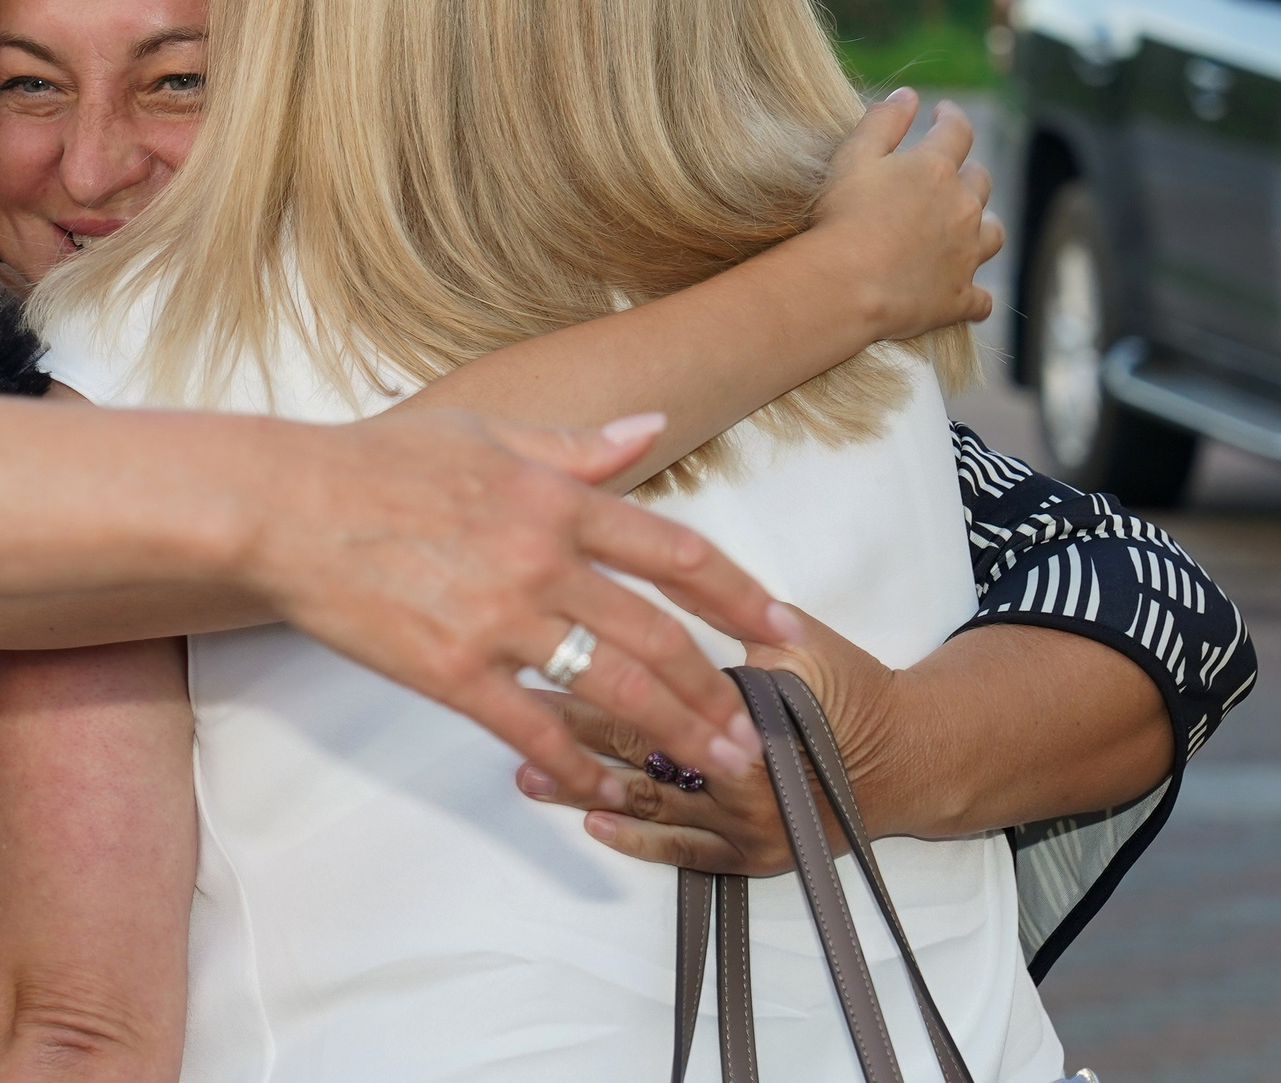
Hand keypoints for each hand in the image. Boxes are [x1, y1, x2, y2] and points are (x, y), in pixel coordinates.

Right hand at [256, 406, 798, 805]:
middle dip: (720, 688)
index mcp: (555, 499)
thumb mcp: (484, 436)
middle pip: (660, 634)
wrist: (284, 507)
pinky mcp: (453, 670)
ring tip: (718, 765)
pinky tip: (605, 785)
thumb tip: (646, 430)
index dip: (739, 594)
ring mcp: (500, 618)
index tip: (782, 628)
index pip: (675, 551)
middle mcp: (542, 559)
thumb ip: (574, 446)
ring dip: (678, 732)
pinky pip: (536, 726)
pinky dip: (579, 761)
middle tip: (758, 731)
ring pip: (616, 686)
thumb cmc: (373, 465)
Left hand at [510, 604, 904, 872]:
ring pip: (651, 800)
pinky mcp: (753, 856)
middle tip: (513, 714)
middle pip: (639, 746)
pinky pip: (686, 852)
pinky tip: (595, 824)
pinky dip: (639, 840)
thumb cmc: (846, 685)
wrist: (912, 756)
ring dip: (584, 787)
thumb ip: (722, 612)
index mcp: (747, 711)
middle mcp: (744, 775)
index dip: (590, 673)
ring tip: (526, 777)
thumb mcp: (790, 634)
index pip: (650, 692)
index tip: (539, 658)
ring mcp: (748, 824)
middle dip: (569, 730)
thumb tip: (646, 568)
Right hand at [807, 89, 1002, 340]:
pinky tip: (966, 294)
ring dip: (983, 226)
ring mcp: (966, 256)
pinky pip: (980, 298)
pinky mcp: (959, 298)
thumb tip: (908, 94)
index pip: (957, 131)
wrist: (845, 286)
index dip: (951, 118)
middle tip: (953, 172)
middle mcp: (963, 209)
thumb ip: (882, 121)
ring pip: (993, 234)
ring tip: (970, 226)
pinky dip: (975, 294)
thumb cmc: (842, 218)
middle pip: (980, 182)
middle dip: (968, 173)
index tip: (943, 112)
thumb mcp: (852, 158)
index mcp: (936, 170)